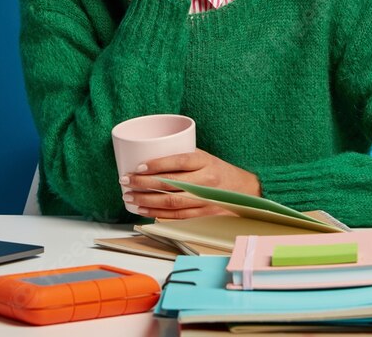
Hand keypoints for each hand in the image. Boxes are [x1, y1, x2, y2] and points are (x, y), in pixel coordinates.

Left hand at [119, 149, 261, 219]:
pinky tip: (143, 210)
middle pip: (170, 184)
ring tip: (129, 197)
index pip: (178, 161)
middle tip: (126, 181)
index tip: (138, 166)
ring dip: (146, 201)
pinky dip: (157, 214)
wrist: (245, 191)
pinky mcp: (203, 215)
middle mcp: (206, 181)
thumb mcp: (204, 157)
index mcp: (205, 162)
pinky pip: (176, 216)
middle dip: (144, 183)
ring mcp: (205, 200)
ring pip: (171, 202)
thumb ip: (181, 157)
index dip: (156, 164)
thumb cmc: (218, 170)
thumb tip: (148, 157)